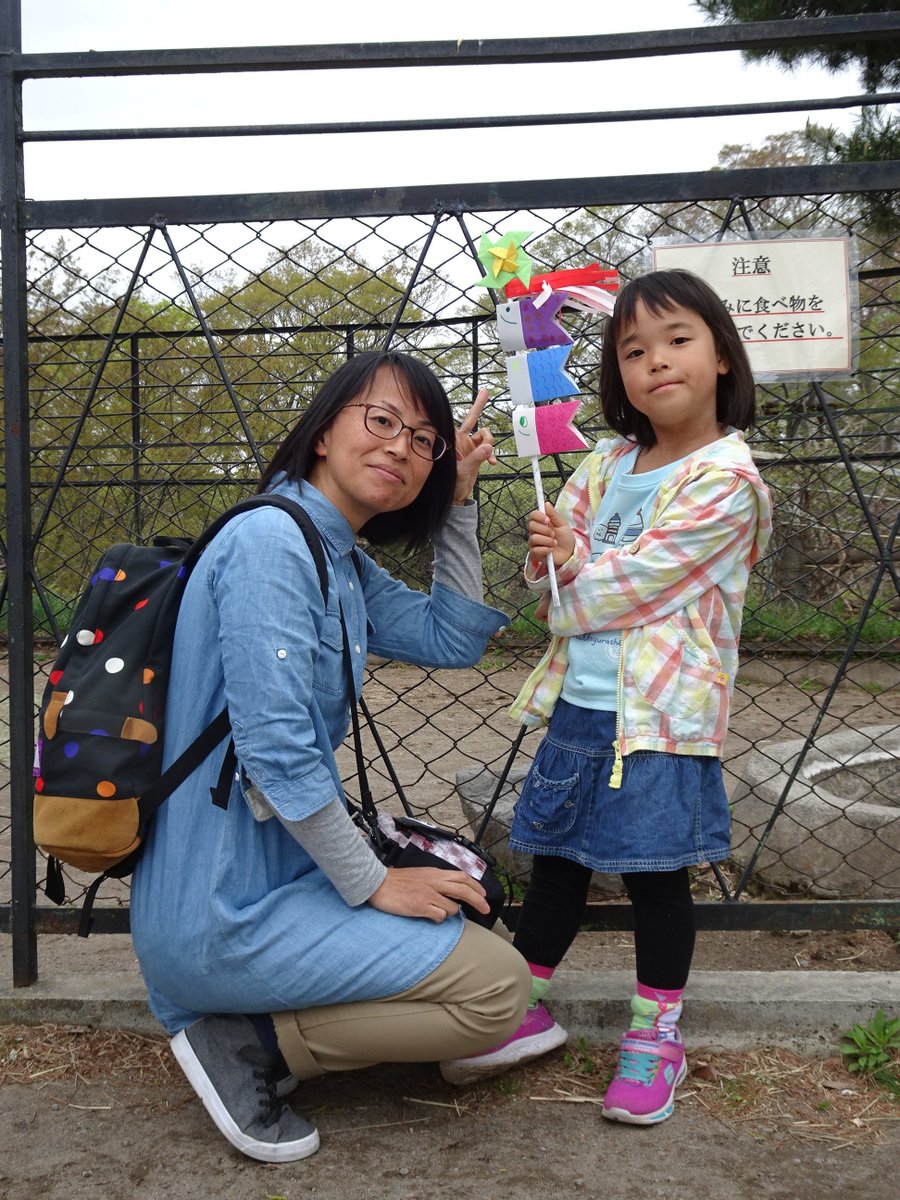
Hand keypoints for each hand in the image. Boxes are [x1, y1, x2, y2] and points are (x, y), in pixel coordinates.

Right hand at [368, 866, 489, 921]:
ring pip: (453, 907)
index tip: (484, 895)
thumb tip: (450, 891)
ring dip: (451, 913)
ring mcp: (428, 895)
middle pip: (464, 890)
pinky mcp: (421, 906)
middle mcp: (434, 882)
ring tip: (438, 912)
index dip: (476, 886)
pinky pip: (440, 916)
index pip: (462, 877)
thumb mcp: (421, 875)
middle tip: (487, 910)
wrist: (377, 883)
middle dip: (479, 901)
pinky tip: (430, 917)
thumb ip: (436, 881)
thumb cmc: (397, 881)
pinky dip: (439, 919)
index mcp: (435, 873)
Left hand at [453, 389, 495, 504]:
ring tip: (488, 456)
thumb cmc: (451, 482)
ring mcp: (469, 445)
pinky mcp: (477, 452)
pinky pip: (488, 447)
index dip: (471, 420)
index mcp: (452, 440)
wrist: (457, 494)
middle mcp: (460, 440)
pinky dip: (491, 453)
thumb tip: (489, 447)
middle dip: (479, 405)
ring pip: (485, 435)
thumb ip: (475, 458)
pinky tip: (492, 462)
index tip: (472, 427)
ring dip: (490, 442)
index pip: (461, 424)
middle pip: (471, 418)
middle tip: (486, 392)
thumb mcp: (463, 470)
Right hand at [528, 502, 574, 569]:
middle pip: (531, 526)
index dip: (539, 516)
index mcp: (541, 523)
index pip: (533, 515)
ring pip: (534, 538)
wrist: (570, 553)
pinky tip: (551, 550)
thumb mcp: (562, 525)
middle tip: (553, 534)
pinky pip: (535, 550)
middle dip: (545, 530)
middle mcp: (535, 532)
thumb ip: (554, 515)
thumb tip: (546, 503)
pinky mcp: (534, 553)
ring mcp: (534, 543)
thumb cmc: (565, 538)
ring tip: (555, 543)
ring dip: (547, 541)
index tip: (548, 520)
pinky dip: (546, 550)